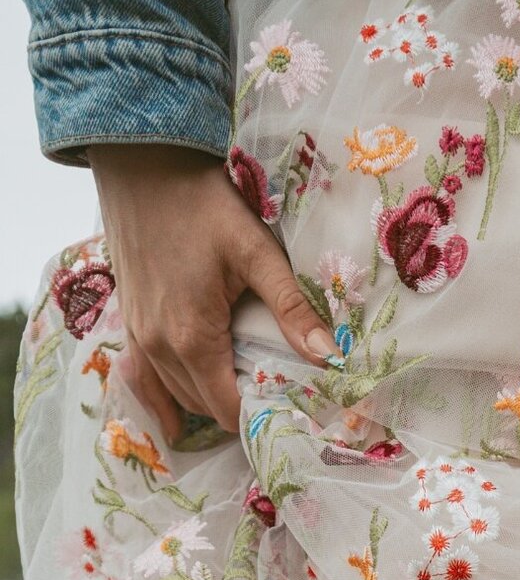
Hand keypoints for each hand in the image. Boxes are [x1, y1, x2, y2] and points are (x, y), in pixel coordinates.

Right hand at [88, 146, 334, 441]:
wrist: (142, 164)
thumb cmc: (202, 203)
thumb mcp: (255, 251)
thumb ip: (291, 308)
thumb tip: (331, 357)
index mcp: (193, 338)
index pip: (230, 409)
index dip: (262, 412)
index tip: (291, 401)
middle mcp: (160, 348)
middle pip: (207, 408)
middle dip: (241, 404)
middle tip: (276, 387)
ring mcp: (138, 338)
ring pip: (179, 396)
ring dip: (210, 397)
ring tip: (244, 380)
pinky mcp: (128, 323)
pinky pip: (144, 381)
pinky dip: (166, 398)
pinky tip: (181, 415)